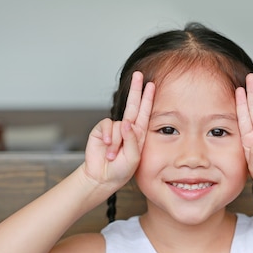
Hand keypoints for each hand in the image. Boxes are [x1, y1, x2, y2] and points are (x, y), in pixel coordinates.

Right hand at [83, 71, 154, 186]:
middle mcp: (127, 128)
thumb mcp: (133, 157)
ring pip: (119, 124)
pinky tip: (106, 146)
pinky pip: (107, 126)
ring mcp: (114, 128)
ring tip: (113, 155)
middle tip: (138, 75)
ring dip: (116, 141)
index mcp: (138, 133)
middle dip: (135, 89)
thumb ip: (132, 140)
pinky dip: (108, 137)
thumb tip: (126, 122)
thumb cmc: (121, 170)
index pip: (144, 112)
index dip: (148, 98)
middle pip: (132, 105)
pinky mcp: (101, 130)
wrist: (102, 177)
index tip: (151, 85)